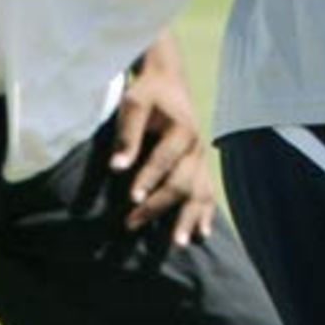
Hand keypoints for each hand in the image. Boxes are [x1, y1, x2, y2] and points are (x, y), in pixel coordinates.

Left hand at [110, 43, 216, 245]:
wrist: (168, 81)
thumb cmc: (148, 93)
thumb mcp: (134, 104)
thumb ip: (128, 134)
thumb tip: (117, 167)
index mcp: (183, 129)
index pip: (165, 159)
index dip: (149, 179)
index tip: (132, 199)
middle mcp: (196, 147)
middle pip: (181, 182)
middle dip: (158, 205)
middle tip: (131, 224)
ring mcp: (200, 159)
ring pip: (199, 192)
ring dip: (189, 218)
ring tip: (178, 243)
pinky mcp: (199, 166)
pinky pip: (207, 192)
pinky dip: (206, 213)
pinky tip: (202, 233)